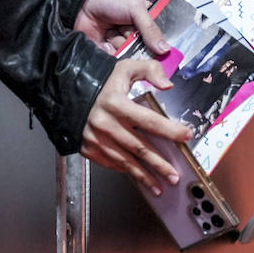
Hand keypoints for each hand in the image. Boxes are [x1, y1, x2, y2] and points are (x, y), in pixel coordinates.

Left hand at [74, 0, 168, 54]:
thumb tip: (165, 49)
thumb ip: (151, 29)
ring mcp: (121, 45)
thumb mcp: (135, 8)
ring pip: (128, 57)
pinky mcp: (107, 53)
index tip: (160, 52)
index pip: (158, 39)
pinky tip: (106, 42)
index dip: (160, 47)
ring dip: (121, 48)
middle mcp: (135, 36)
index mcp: (146, 23)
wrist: (82, 4)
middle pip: (144, 51)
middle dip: (137, 47)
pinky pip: (114, 61)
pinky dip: (110, 54)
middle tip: (129, 37)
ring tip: (112, 34)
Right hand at [80, 59, 191, 193]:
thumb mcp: (126, 67)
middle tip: (174, 176)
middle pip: (139, 147)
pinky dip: (128, 172)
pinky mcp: (89, 149)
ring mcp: (96, 139)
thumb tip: (168, 85)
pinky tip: (141, 178)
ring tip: (161, 185)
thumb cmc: (101, 81)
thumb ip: (151, 71)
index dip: (169, 130)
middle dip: (159, 164)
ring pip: (126, 161)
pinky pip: (112, 163)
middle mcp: (106, 124)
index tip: (186, 136)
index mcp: (116, 103)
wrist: (67, 92)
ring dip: (145, 175)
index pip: (149, 120)